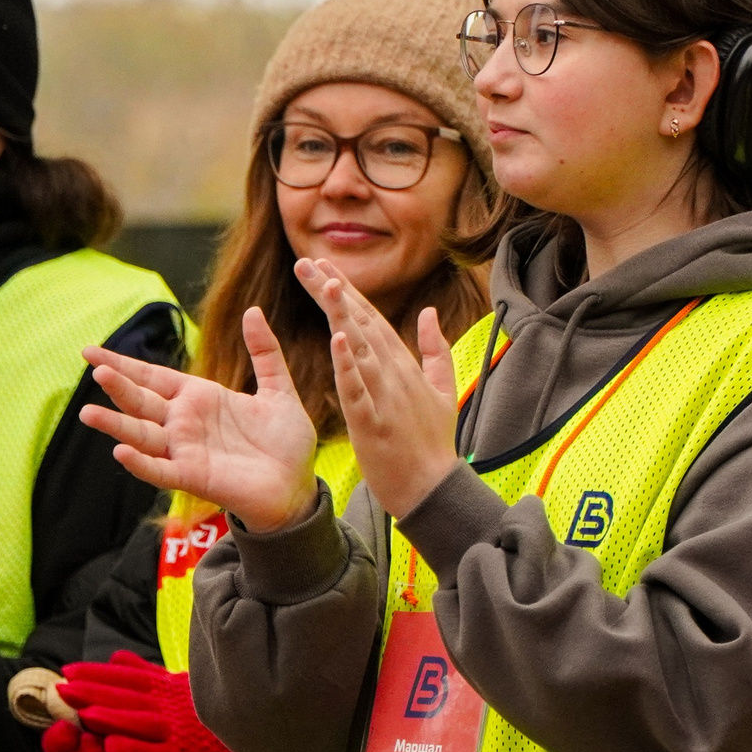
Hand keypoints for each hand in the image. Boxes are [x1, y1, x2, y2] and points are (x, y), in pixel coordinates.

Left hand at [61, 651, 262, 751]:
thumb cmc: (214, 711)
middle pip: (126, 697)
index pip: (127, 677)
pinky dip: (133, 749)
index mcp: (167, 688)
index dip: (97, 674)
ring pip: (137, 722)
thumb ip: (147, 673)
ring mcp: (177, 731)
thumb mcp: (181, 685)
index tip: (69, 670)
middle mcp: (169, 706)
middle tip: (61, 688)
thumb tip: (115, 658)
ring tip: (81, 714)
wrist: (254, 736)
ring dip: (109, 717)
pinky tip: (110, 748)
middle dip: (92, 692)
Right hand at [79, 309, 318, 532]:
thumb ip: (265, 352)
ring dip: (116, 424)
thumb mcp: (278, 390)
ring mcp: (185, 450)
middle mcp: (185, 423)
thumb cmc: (286, 442)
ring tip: (88, 412)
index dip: (124, 364)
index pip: (153, 377)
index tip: (90, 352)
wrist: (298, 486)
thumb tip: (253, 309)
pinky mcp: (193, 477)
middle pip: (141, 400)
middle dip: (118, 384)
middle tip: (94, 366)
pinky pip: (160, 470)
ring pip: (142, 434)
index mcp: (200, 398)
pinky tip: (120, 452)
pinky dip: (140, 463)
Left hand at [296, 257, 462, 520]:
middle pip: (361, 325)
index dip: (348, 292)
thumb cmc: (433, 442)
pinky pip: (357, 390)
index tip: (324, 266)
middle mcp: (395, 374)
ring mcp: (385, 397)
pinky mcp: (374, 423)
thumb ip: (435, 348)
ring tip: (322, 284)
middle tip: (308, 262)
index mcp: (405, 366)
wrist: (433, 489)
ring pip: (359, 348)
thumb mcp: (443, 390)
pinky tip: (336, 339)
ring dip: (340, 315)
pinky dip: (348, 364)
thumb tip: (429, 311)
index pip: (372, 319)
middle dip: (334, 292)